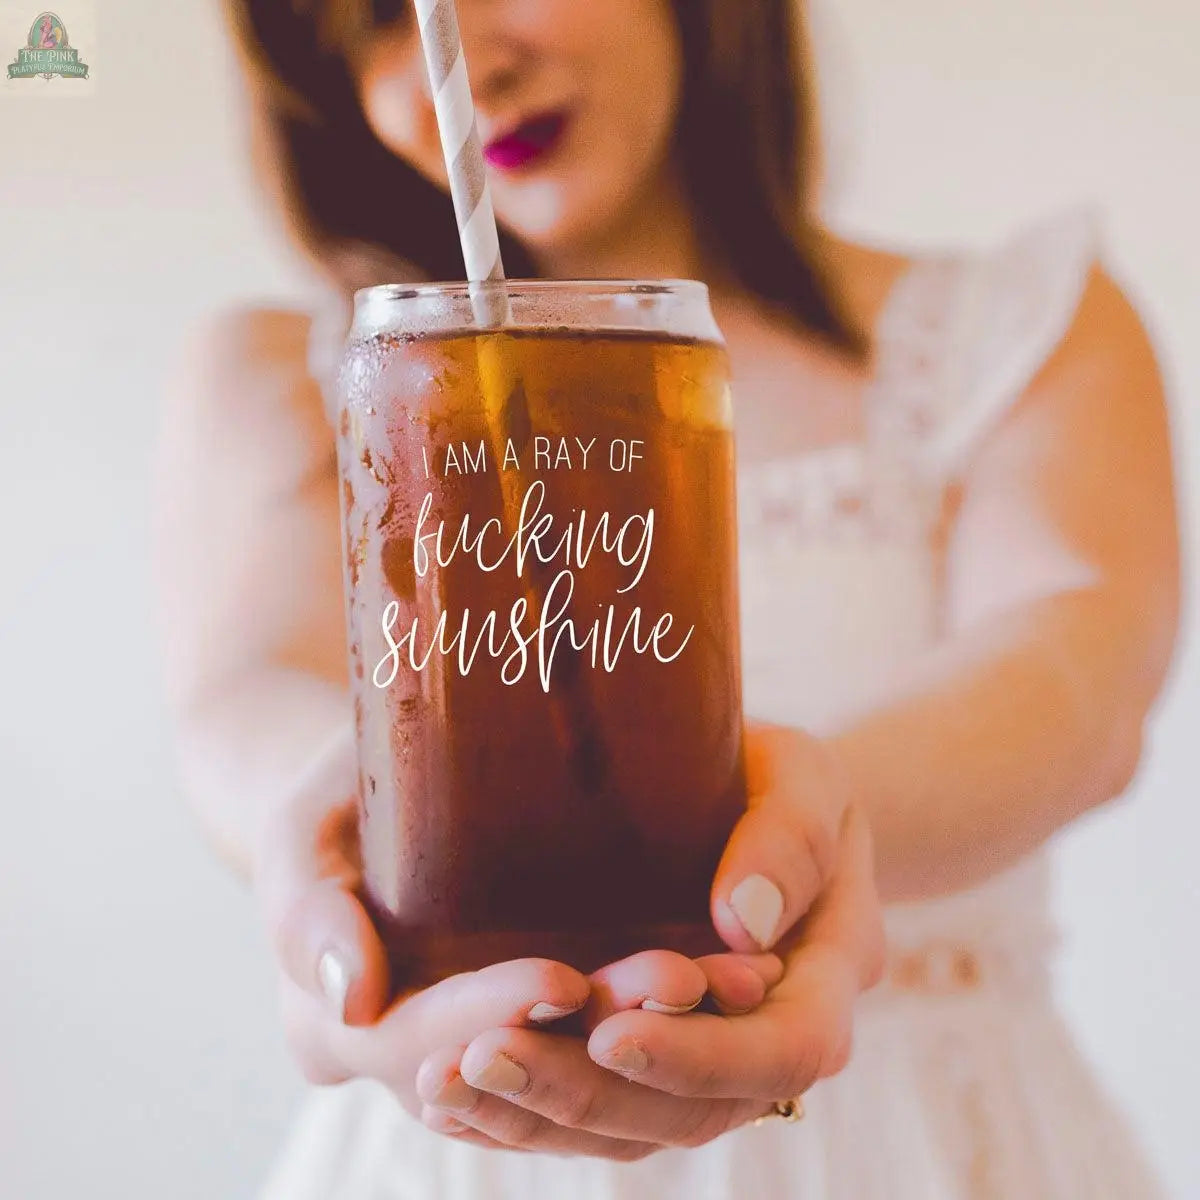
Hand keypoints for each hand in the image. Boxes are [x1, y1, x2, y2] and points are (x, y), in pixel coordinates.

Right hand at [252, 731, 782, 1134]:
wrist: (370, 802)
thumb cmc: (329, 804)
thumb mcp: (298, 834)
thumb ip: (309, 913)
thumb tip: (354, 1000)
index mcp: (345, 1030)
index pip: (426, 1048)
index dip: (494, 1018)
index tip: (563, 977)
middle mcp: (424, 1064)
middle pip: (520, 1076)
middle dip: (603, 1034)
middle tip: (682, 978)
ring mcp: (489, 1053)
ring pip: (582, 1079)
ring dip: (660, 1040)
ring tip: (735, 980)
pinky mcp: (546, 1028)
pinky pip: (611, 1051)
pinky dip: (672, 1025)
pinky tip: (734, 976)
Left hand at [418, 726, 883, 1157]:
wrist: (761, 801)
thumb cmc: (784, 780)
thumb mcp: (805, 781)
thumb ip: (790, 840)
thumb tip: (744, 920)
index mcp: (824, 981)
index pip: (781, 1053)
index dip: (700, 1058)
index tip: (612, 1033)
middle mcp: (766, 1039)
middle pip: (691, 1111)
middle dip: (587, 1094)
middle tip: (488, 1056)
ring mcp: (705, 1055)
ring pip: (634, 1125)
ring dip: (539, 1114)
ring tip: (445, 1080)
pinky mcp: (649, 1050)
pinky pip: (597, 1104)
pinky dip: (526, 1109)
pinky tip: (452, 1091)